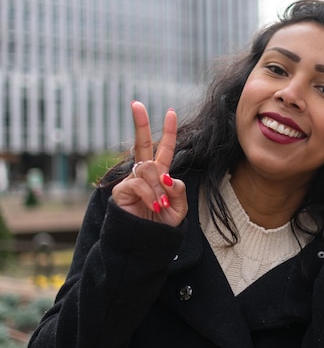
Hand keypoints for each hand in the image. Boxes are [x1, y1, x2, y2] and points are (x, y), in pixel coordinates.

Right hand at [111, 101, 187, 226]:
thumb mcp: (178, 209)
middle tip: (136, 103)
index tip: (170, 112)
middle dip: (140, 123)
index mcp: (160, 174)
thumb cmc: (160, 227)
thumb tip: (168, 175)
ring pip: (150, 170)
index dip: (169, 132)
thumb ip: (178, 191)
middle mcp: (144, 174)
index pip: (165, 149)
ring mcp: (131, 180)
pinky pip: (140, 184)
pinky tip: (153, 206)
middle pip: (141, 144)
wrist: (145, 244)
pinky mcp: (121, 190)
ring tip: (161, 206)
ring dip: (159, 189)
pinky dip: (150, 195)